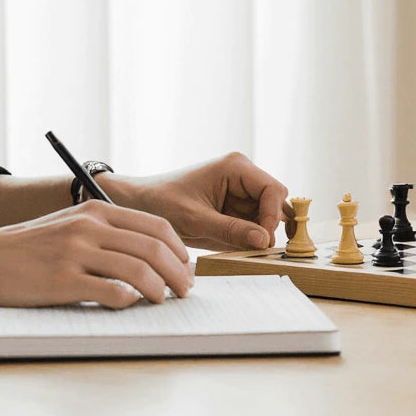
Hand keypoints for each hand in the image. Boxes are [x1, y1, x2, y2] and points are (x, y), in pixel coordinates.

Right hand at [0, 199, 192, 307]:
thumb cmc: (25, 248)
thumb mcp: (68, 225)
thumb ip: (104, 233)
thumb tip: (147, 255)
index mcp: (94, 211)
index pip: (155, 226)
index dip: (179, 250)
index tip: (186, 268)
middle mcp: (89, 227)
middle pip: (153, 248)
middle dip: (179, 273)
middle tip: (186, 291)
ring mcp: (75, 253)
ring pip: (139, 270)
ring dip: (161, 290)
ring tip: (165, 301)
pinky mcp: (63, 281)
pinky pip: (111, 292)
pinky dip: (129, 301)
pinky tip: (131, 305)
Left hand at [133, 151, 293, 250]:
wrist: (140, 204)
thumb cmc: (162, 203)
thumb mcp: (196, 221)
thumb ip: (232, 231)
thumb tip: (264, 240)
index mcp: (235, 167)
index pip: (273, 190)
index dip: (273, 217)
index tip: (262, 241)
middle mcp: (243, 175)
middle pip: (275, 203)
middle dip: (268, 226)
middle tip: (255, 249)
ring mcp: (240, 191)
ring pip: (267, 216)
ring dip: (259, 234)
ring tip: (241, 249)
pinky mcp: (235, 207)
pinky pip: (254, 224)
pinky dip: (250, 238)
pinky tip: (235, 247)